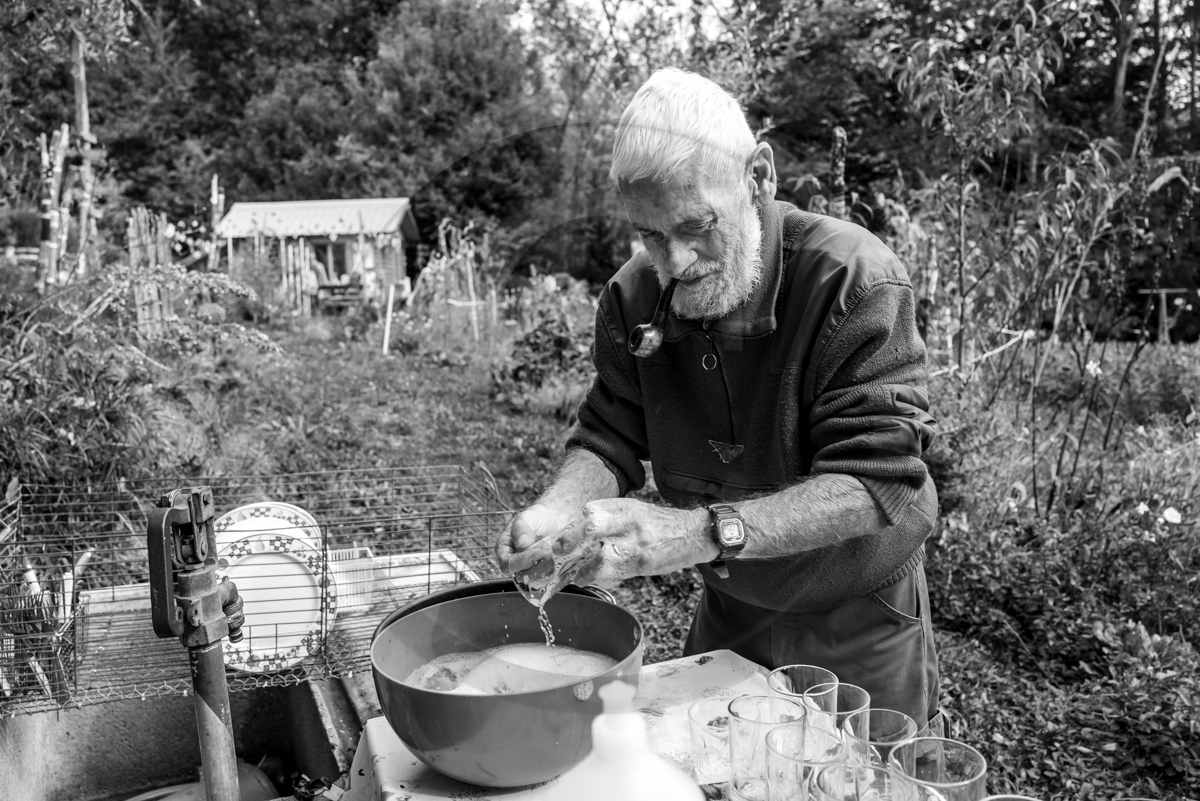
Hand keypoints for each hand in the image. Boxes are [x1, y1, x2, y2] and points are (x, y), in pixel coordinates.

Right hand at [495, 503, 578, 575]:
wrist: (554, 519)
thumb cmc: (536, 518)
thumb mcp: (527, 517)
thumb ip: (522, 529)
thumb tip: (521, 544)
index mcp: (505, 550)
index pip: (507, 564)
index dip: (520, 562)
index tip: (536, 553)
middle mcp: (515, 562)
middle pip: (520, 574)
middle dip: (535, 567)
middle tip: (549, 556)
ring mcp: (530, 569)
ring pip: (534, 579)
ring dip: (546, 570)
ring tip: (556, 558)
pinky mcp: (543, 572)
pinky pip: (547, 578)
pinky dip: (554, 571)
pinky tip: (560, 561)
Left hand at [544, 498, 712, 588]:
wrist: (694, 533)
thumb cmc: (658, 523)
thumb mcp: (635, 511)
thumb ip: (610, 518)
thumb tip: (580, 530)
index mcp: (625, 507)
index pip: (592, 510)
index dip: (577, 523)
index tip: (567, 536)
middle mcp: (629, 523)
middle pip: (593, 527)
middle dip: (572, 539)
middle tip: (559, 548)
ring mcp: (636, 544)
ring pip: (602, 557)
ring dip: (585, 569)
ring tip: (577, 575)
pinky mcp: (643, 563)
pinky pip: (616, 573)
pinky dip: (602, 578)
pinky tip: (594, 580)